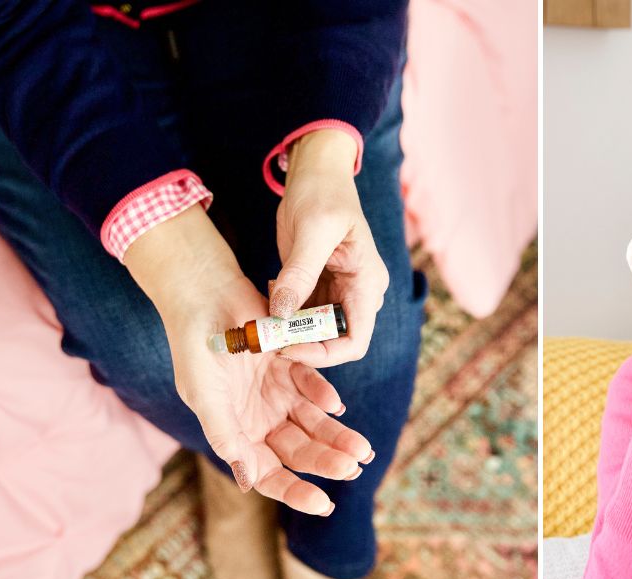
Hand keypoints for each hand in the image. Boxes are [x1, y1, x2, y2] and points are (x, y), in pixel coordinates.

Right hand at [124, 206, 374, 514]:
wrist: (204, 291)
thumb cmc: (195, 345)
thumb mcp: (204, 393)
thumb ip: (224, 433)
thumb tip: (247, 478)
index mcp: (235, 432)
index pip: (268, 474)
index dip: (294, 492)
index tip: (323, 504)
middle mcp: (258, 418)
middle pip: (298, 451)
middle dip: (325, 462)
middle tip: (353, 468)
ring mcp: (276, 392)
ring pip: (313, 424)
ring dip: (337, 436)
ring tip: (362, 449)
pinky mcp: (292, 365)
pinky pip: (314, 388)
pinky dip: (325, 396)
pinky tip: (336, 405)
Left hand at [269, 129, 389, 367]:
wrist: (317, 172)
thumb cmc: (323, 193)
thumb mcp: (311, 230)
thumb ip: (299, 273)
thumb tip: (282, 315)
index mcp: (367, 283)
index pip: (355, 340)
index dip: (323, 353)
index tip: (287, 347)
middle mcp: (358, 293)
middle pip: (334, 339)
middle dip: (301, 342)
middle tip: (266, 335)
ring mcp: (340, 291)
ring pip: (315, 329)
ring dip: (289, 329)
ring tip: (264, 313)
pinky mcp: (320, 286)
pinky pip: (303, 312)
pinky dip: (284, 312)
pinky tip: (271, 293)